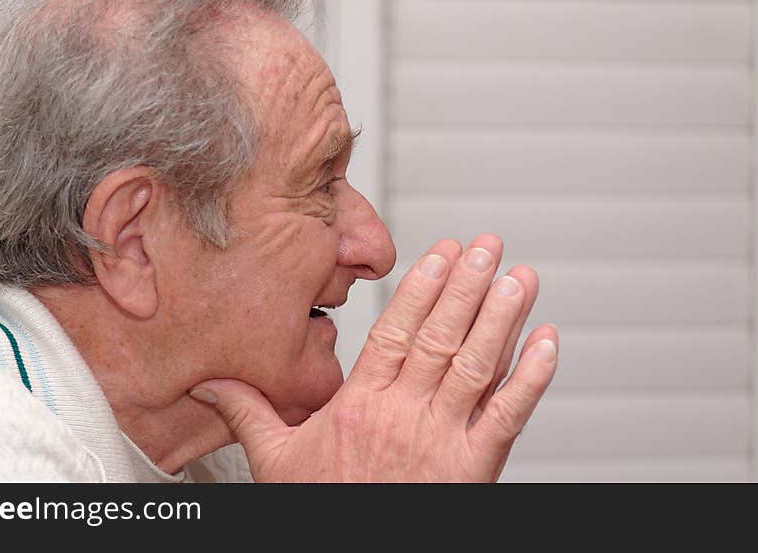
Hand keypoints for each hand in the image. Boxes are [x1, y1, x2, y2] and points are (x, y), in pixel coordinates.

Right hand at [190, 233, 557, 480]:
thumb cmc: (325, 511)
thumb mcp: (275, 462)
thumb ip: (249, 412)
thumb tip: (210, 381)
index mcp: (359, 405)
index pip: (395, 332)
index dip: (423, 289)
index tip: (443, 254)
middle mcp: (404, 415)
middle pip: (440, 337)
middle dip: (468, 286)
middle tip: (488, 245)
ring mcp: (442, 440)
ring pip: (476, 366)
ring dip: (501, 318)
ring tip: (520, 276)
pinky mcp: (474, 469)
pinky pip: (508, 416)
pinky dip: (531, 378)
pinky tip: (547, 343)